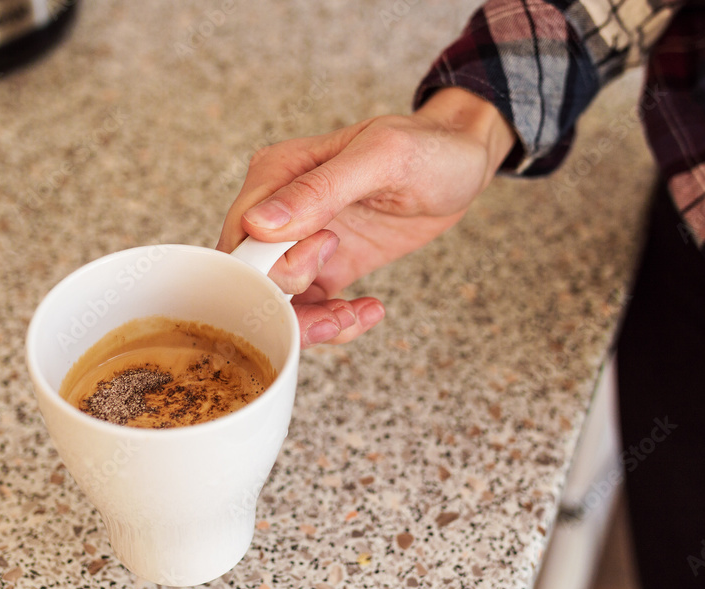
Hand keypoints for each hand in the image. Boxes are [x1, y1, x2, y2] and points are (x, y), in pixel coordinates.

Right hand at [216, 87, 516, 346]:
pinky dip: (336, 323)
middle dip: (289, 305)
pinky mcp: (330, 267)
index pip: (240, 237)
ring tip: (354, 316)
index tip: (324, 252)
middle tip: (339, 302)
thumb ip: (319, 190)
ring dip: (312, 325)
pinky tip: (370, 310)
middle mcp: (281, 211)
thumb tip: (261, 223)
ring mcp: (304, 243)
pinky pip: (312, 309)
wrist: (463, 164)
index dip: (270, 265)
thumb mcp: (380, 158)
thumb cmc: (426, 147)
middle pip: (253, 278)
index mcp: (277, 174)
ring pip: (278, 303)